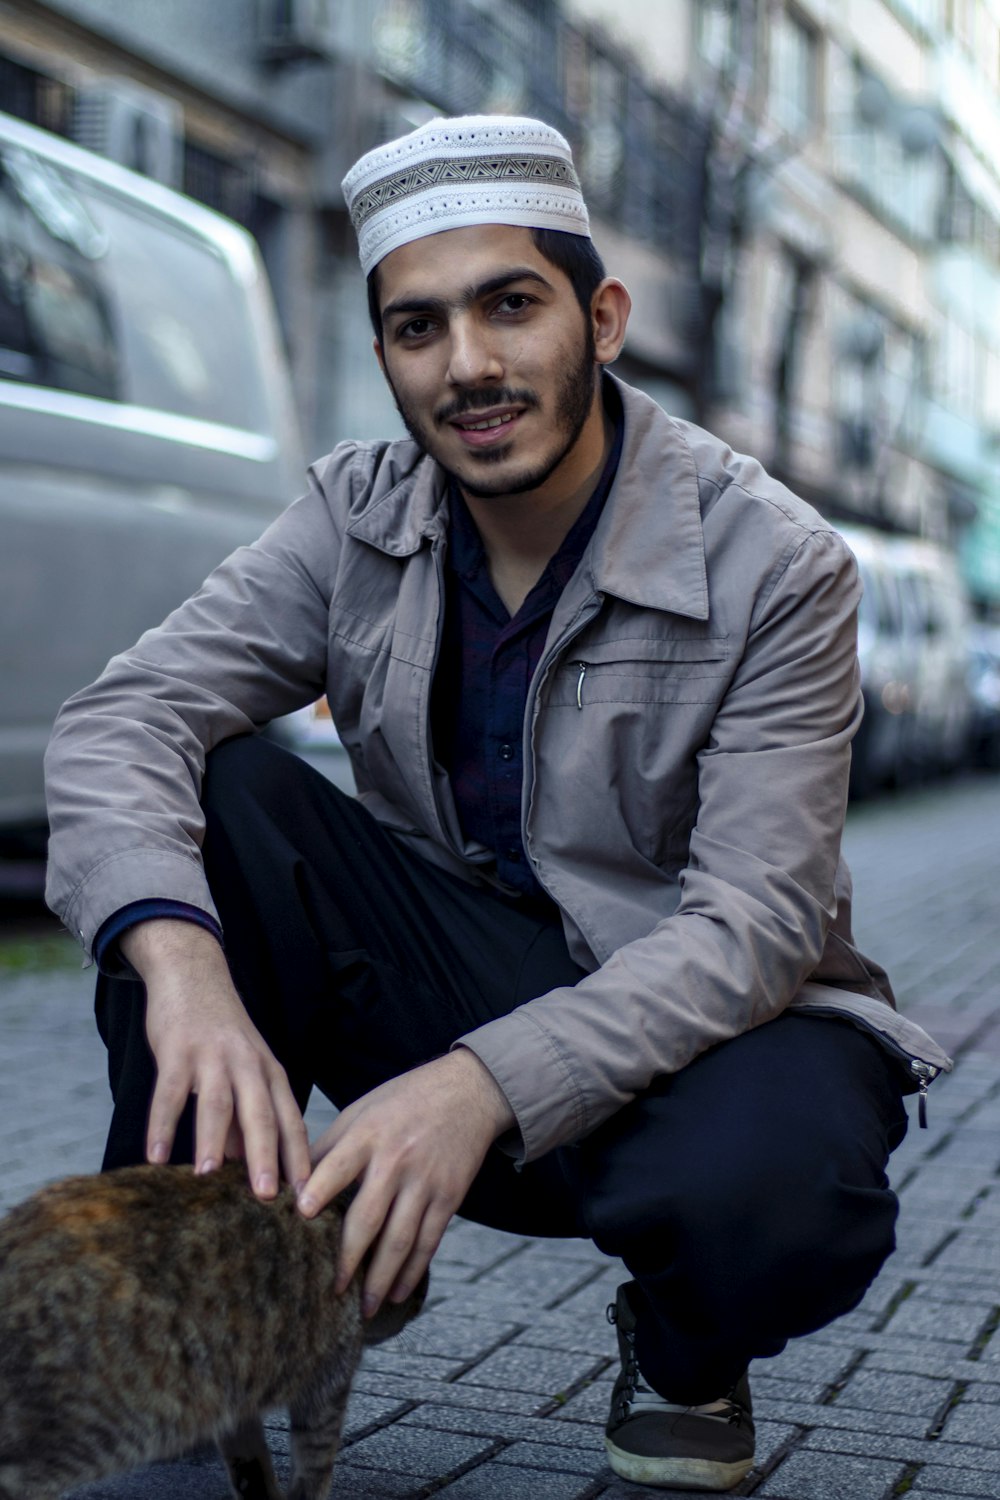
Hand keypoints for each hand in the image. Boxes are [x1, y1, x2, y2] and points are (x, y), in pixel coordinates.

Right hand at [122, 919, 310, 1196]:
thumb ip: (246, 1120)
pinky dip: (162, 1124)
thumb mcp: (244, 1073)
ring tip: (208, 1176)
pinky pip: (169, 1092)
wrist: (194, 974)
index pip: (291, 1121)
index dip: (300, 1159)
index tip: (308, 1196)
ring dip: (211, 1140)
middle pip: (262, 1114)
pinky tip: (154, 1157)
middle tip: (267, 1197)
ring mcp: (213, 1056)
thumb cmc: (221, 1037)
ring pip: (217, 1102)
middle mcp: (248, 1065)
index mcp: (271, 1074)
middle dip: (267, 1156)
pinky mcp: (178, 1050)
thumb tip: (246, 1170)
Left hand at [298, 1049, 514, 1316]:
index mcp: (368, 1135)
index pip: (337, 1167)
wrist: (468, 1091)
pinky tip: (397, 1292)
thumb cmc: (404, 1100)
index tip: (298, 1219)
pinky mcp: (449, 1196)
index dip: (318, 1191)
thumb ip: (329, 1146)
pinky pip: (428, 1241)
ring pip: (399, 1239)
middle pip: (367, 1218)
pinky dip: (412, 1271)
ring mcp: (425, 1181)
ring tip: (364, 1307)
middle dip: (346, 1259)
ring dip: (380, 1278)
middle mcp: (396, 1160)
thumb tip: (289, 1182)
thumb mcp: (362, 1110)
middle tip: (327, 1291)